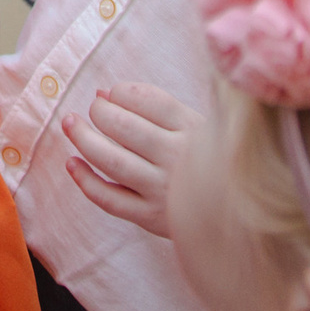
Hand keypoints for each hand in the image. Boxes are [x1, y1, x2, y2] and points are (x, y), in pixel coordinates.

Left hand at [63, 83, 195, 238]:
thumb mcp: (199, 127)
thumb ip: (157, 108)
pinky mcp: (151, 217)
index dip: (123, 92)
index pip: (150, 101)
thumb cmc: (210, 162)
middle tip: (93, 109)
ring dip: (83, 139)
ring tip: (70, 123)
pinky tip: (72, 163)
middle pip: (125, 128)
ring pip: (111, 161)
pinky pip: (109, 199)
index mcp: (195, 130)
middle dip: (100, 112)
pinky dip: (86, 180)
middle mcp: (178, 159)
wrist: (239, 218)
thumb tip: (103, 94)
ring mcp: (163, 190)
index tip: (112, 93)